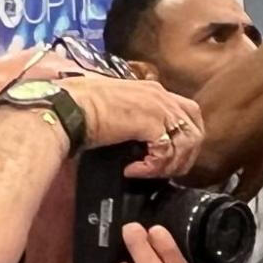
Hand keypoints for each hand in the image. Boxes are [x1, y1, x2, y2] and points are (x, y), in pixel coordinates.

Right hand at [63, 76, 204, 179]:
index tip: (172, 157)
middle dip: (185, 156)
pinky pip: (166, 153)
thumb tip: (145, 139)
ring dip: (168, 165)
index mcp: (154, 90)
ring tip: (147, 172)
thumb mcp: (118, 106)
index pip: (189, 114)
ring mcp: (158, 107)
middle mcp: (161, 96)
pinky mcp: (150, 122)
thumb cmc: (81, 107)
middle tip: (166, 171)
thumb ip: (138, 116)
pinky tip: (133, 170)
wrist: (66, 108)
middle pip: (195, 131)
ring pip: (185, 145)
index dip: (185, 139)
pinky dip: (152, 168)